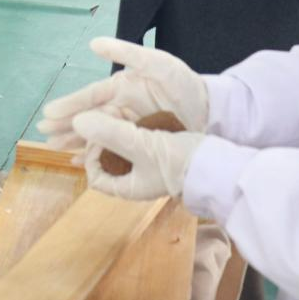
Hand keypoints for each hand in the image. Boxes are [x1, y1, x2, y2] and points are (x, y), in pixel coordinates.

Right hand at [37, 37, 208, 148]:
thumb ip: (126, 52)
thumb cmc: (184, 84)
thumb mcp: (157, 63)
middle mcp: (120, 107)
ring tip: (55, 149)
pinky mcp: (137, 143)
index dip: (69, 105)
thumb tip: (93, 43)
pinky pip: (110, 149)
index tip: (49, 113)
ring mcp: (128, 126)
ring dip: (74, 142)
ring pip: (95, 134)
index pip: (89, 97)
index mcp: (121, 88)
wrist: (212, 112)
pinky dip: (94, 155)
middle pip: (87, 118)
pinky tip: (80, 162)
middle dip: (65, 127)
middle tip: (44, 136)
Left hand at [73, 109, 204, 199]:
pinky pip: (133, 141)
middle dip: (100, 138)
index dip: (91, 155)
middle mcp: (134, 179)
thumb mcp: (143, 145)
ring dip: (112, 130)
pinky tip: (128, 114)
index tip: (99, 136)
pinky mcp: (155, 153)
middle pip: (105, 160)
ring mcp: (145, 167)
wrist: (220, 162)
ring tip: (115, 112)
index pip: (95, 176)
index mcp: (127, 187)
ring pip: (118, 148)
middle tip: (107, 117)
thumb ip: (111, 134)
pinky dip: (127, 128)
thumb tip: (78, 121)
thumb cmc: (183, 160)